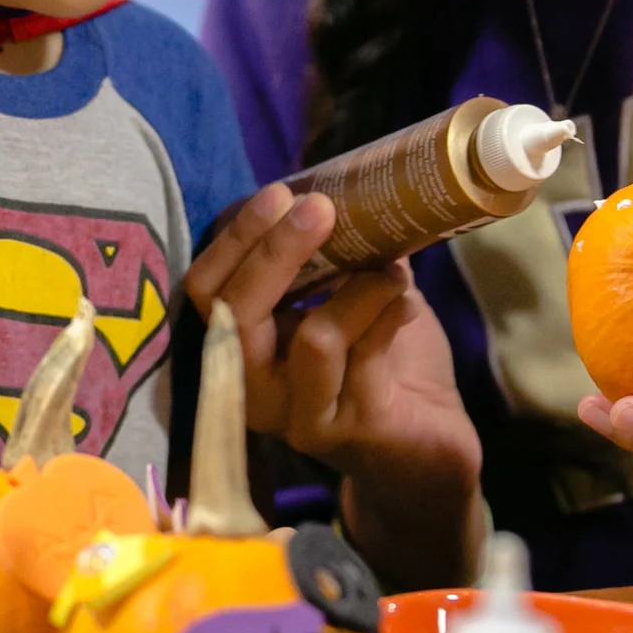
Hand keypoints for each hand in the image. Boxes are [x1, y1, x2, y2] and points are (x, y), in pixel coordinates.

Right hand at [185, 183, 484, 587]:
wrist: (427, 448)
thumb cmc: (378, 360)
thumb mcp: (344, 296)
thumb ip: (330, 256)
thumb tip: (341, 185)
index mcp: (240, 345)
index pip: (205, 290)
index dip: (235, 239)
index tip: (279, 193)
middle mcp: (253, 388)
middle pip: (234, 316)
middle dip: (275, 252)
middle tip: (320, 208)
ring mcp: (299, 417)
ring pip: (311, 337)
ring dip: (358, 288)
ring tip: (391, 269)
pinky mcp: (350, 433)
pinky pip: (365, 359)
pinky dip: (390, 314)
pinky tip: (406, 303)